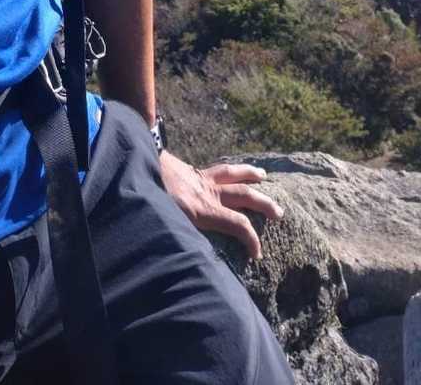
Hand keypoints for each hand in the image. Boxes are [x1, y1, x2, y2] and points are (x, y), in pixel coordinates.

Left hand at [159, 151, 284, 260]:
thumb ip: (183, 239)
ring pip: (233, 174)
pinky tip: (232, 170)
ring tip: (264, 175)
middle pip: (244, 195)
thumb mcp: (167, 224)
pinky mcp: (193, 171)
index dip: (251, 240)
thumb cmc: (151, 196)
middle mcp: (208, 192)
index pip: (238, 224)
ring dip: (250, 174)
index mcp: (203, 209)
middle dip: (264, 204)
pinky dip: (230, 169)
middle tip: (279, 213)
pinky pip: (217, 169)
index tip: (257, 254)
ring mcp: (202, 179)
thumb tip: (194, 258)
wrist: (140, 162)